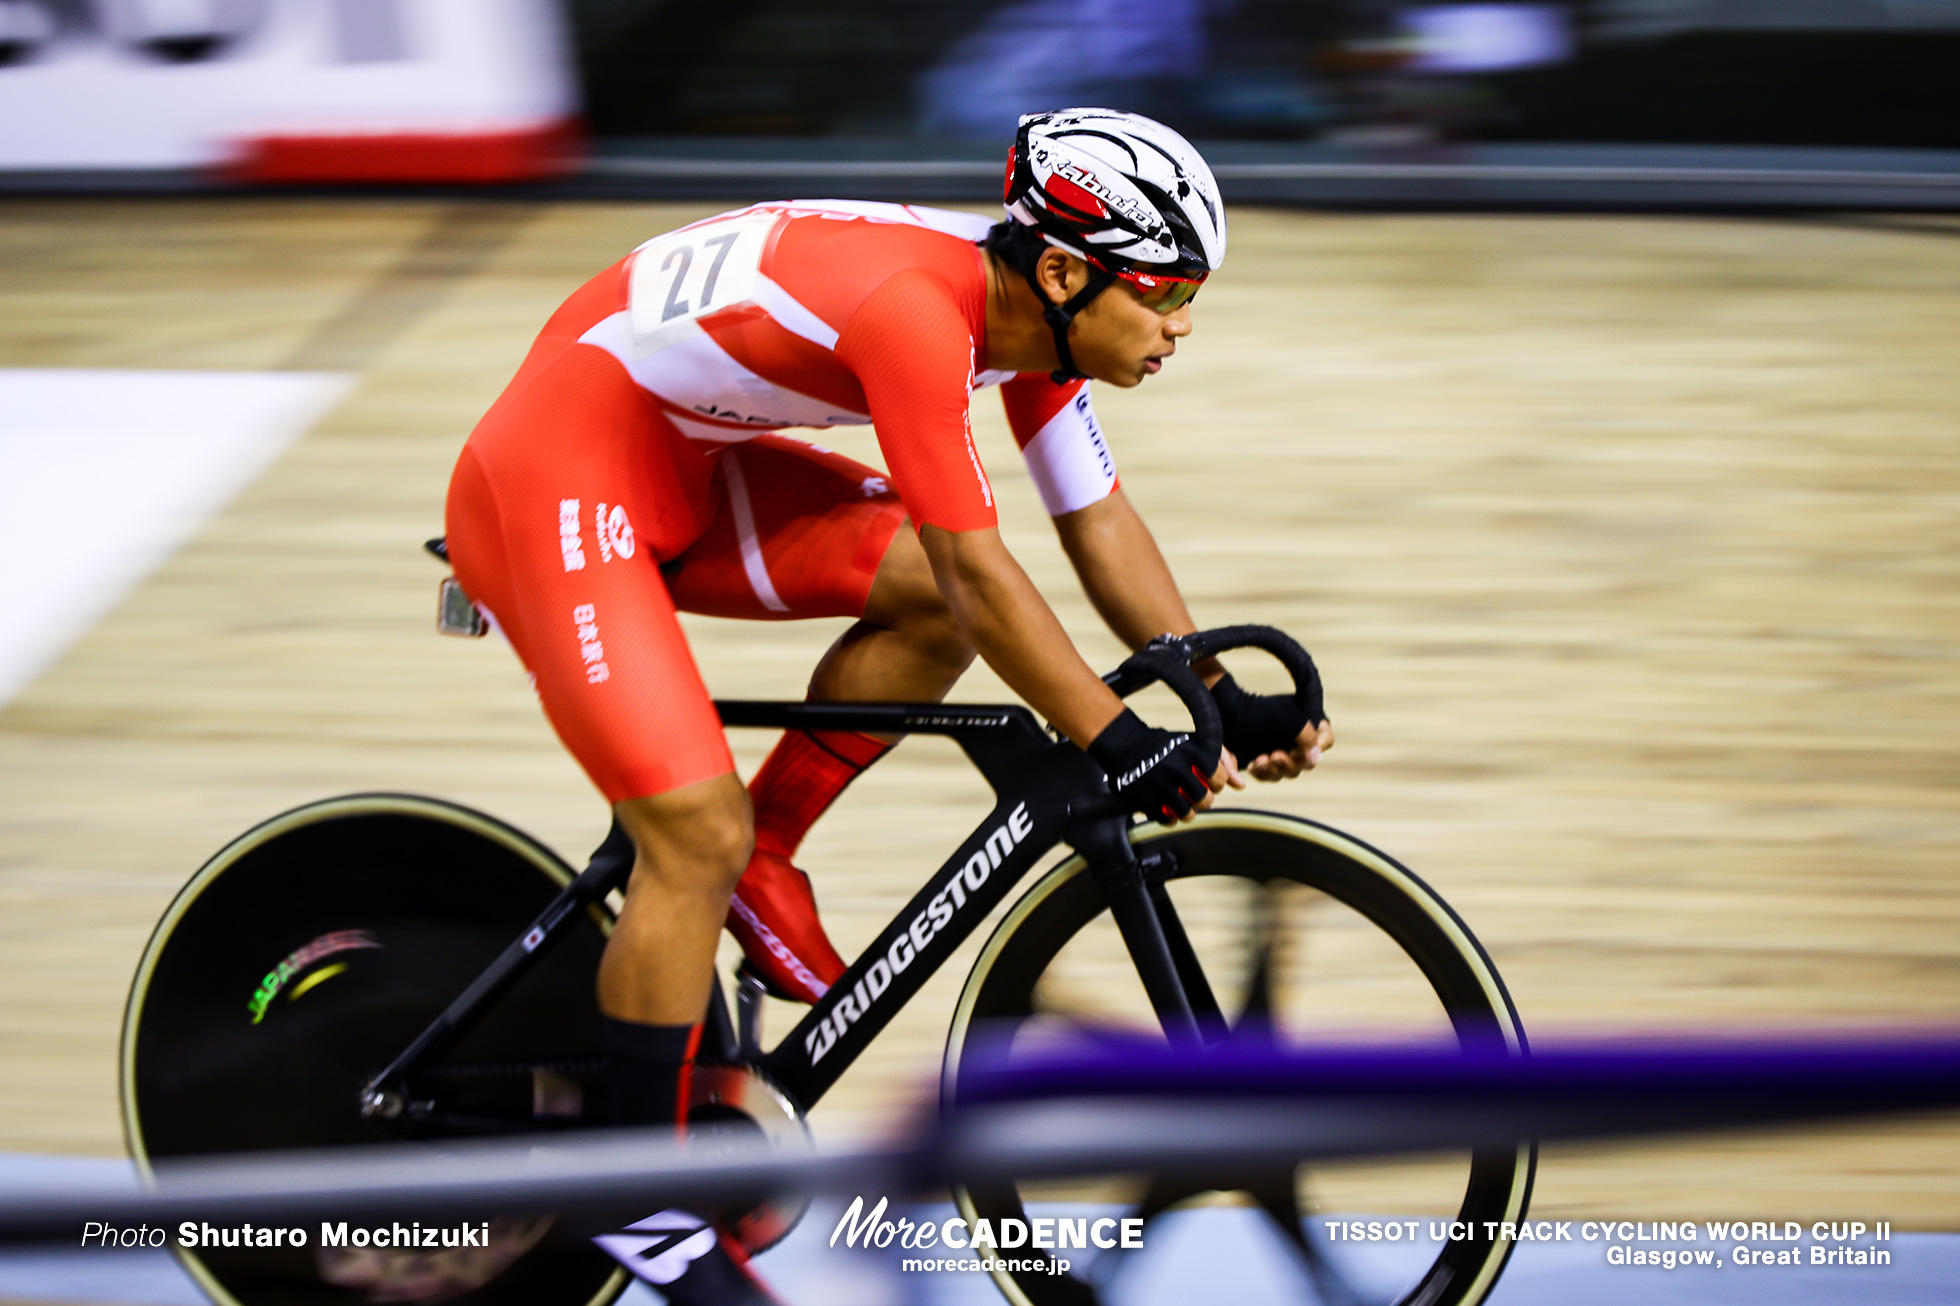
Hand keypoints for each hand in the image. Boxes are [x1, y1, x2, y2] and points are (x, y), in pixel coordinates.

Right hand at [1088, 708, 1232, 824]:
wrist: (1124, 745)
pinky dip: (1170, 817)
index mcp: (1191, 751)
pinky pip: (1168, 820)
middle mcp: (1176, 767)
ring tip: (1181, 801)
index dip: (1217, 783)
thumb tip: (1241, 785)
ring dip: (1188, 811)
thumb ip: (1223, 759)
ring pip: (1188, 813)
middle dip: (1204, 799)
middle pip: (1205, 799)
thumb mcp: (1194, 743)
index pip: (1219, 778)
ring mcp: (1160, 785)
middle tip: (1194, 793)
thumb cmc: (1164, 745)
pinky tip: (1167, 807)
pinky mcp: (1146, 800)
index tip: (1207, 780)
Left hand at [1242, 718, 1333, 782]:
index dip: (1317, 745)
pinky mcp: (1266, 760)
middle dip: (1290, 761)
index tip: (1300, 745)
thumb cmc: (1260, 711)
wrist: (1228, 714)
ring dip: (1275, 769)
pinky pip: (1271, 775)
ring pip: (1289, 771)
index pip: (1326, 739)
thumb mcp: (1289, 719)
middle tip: (1274, 755)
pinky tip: (1254, 765)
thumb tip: (1316, 758)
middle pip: (1306, 761)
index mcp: (1309, 723)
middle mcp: (1299, 738)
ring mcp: (1283, 750)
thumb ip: (1307, 736)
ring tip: (1260, 760)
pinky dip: (1264, 773)